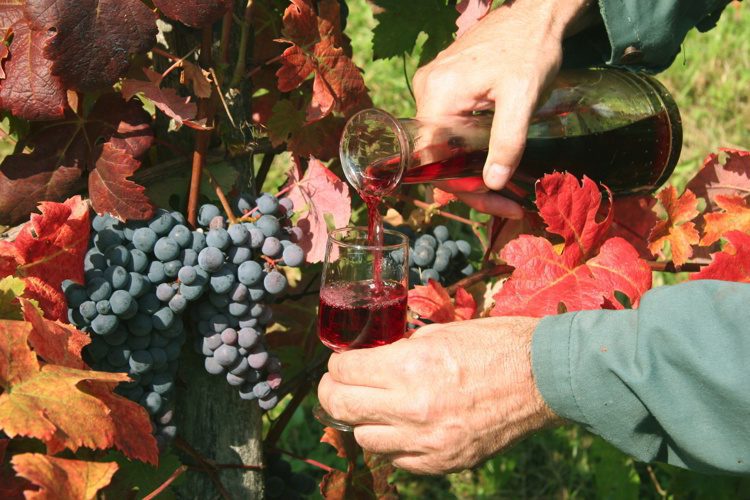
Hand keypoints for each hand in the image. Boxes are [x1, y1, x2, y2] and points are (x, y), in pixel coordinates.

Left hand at [317, 317, 561, 474]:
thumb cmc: (495, 344)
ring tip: (376, 405)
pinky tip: (405, 425)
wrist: (543, 377)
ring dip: (364, 420)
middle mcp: (413, 408)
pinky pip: (398, 459)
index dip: (337, 364)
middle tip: (336, 385)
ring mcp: (428, 441)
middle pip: (343, 408)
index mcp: (410, 367)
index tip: (340, 362)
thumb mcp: (439, 332)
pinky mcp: (444, 462)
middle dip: (332, 393)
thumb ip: (400, 350)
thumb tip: (371, 359)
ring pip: (366, 439)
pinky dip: (394, 442)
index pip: (345, 371)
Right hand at [412, 0, 594, 217]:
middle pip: (439, 156)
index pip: (435, 160)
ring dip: (471, 167)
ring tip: (504, 185)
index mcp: (437, 95)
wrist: (535, 13)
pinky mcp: (444, 85)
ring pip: (444, 144)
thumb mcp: (523, 98)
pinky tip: (491, 158)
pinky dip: (469, 147)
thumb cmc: (531, 49)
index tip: (501, 204)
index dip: (464, 189)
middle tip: (508, 201)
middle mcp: (425, 91)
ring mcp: (432, 87)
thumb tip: (493, 184)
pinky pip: (449, 127)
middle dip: (472, 183)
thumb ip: (507, 141)